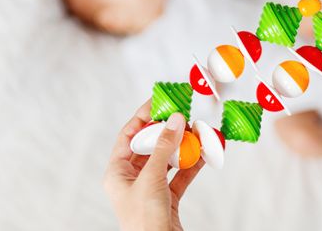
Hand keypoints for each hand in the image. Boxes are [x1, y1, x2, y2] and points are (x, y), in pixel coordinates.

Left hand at [104, 102, 203, 230]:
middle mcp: (132, 178)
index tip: (159, 102)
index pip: (128, 136)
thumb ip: (164, 148)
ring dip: (183, 146)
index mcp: (117, 173)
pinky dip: (192, 164)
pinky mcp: (167, 197)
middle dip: (168, 131)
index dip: (143, 117)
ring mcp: (151, 187)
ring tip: (197, 132)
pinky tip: (204, 154)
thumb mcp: (151, 178)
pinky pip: (180, 174)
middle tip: (183, 116)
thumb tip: (174, 120)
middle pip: (150, 146)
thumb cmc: (143, 222)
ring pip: (168, 159)